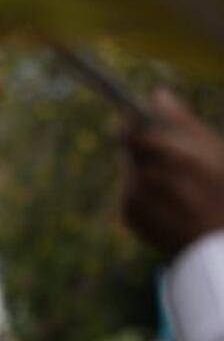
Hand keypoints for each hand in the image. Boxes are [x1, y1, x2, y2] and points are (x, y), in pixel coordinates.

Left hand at [122, 89, 223, 258]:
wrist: (213, 246)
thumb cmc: (221, 192)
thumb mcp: (215, 150)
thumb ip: (182, 121)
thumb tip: (157, 94)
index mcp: (167, 155)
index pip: (129, 126)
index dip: (132, 118)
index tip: (136, 113)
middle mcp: (142, 175)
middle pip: (128, 146)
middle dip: (143, 143)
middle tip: (167, 152)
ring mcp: (132, 197)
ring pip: (131, 168)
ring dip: (145, 167)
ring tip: (174, 181)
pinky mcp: (127, 215)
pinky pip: (130, 191)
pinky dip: (144, 191)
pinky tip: (168, 200)